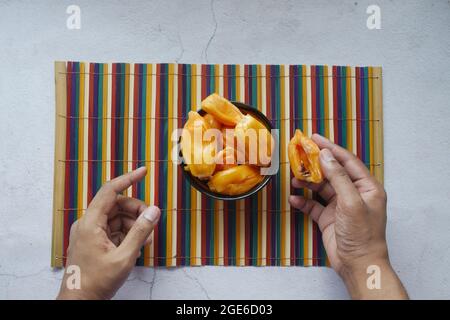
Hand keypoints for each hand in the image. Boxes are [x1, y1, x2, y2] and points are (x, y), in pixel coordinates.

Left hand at [57, 167, 160, 299]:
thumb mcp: (124, 256)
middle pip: (116, 205)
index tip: (143, 171)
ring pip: (116, 217)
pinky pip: (113, 229)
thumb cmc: (96, 282)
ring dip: (133, 224)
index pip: (110, 191)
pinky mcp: (93, 241)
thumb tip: (154, 211)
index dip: (128, 178)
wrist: (79, 301)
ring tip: (146, 239)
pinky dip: (127, 233)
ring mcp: (89, 232)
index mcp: (90, 223)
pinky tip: (136, 244)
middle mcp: (88, 223)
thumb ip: (141, 231)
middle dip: (136, 211)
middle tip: (151, 222)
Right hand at [289, 134, 407, 298]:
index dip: (330, 148)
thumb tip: (325, 156)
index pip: (346, 161)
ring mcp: (340, 206)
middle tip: (299, 154)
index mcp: (366, 187)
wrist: (358, 265)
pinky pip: (313, 205)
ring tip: (294, 178)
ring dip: (307, 182)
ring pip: (320, 187)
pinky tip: (294, 198)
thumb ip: (337, 177)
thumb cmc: (362, 235)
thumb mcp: (351, 202)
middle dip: (315, 164)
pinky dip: (303, 201)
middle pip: (331, 172)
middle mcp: (353, 193)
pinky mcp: (328, 218)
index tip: (314, 138)